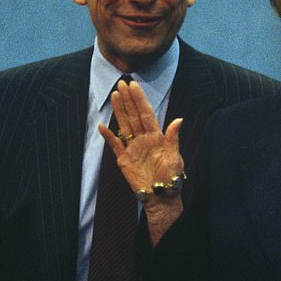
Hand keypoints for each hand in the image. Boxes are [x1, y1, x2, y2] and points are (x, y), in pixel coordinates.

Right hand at [99, 80, 183, 244]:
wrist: (161, 197)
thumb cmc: (171, 178)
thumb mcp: (175, 157)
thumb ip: (173, 138)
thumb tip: (178, 120)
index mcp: (157, 136)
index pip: (146, 114)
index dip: (140, 100)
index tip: (134, 86)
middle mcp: (144, 139)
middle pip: (133, 115)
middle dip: (127, 100)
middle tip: (121, 84)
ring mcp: (133, 148)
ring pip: (124, 125)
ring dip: (119, 111)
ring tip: (114, 96)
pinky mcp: (124, 159)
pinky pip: (115, 145)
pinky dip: (108, 136)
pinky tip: (102, 126)